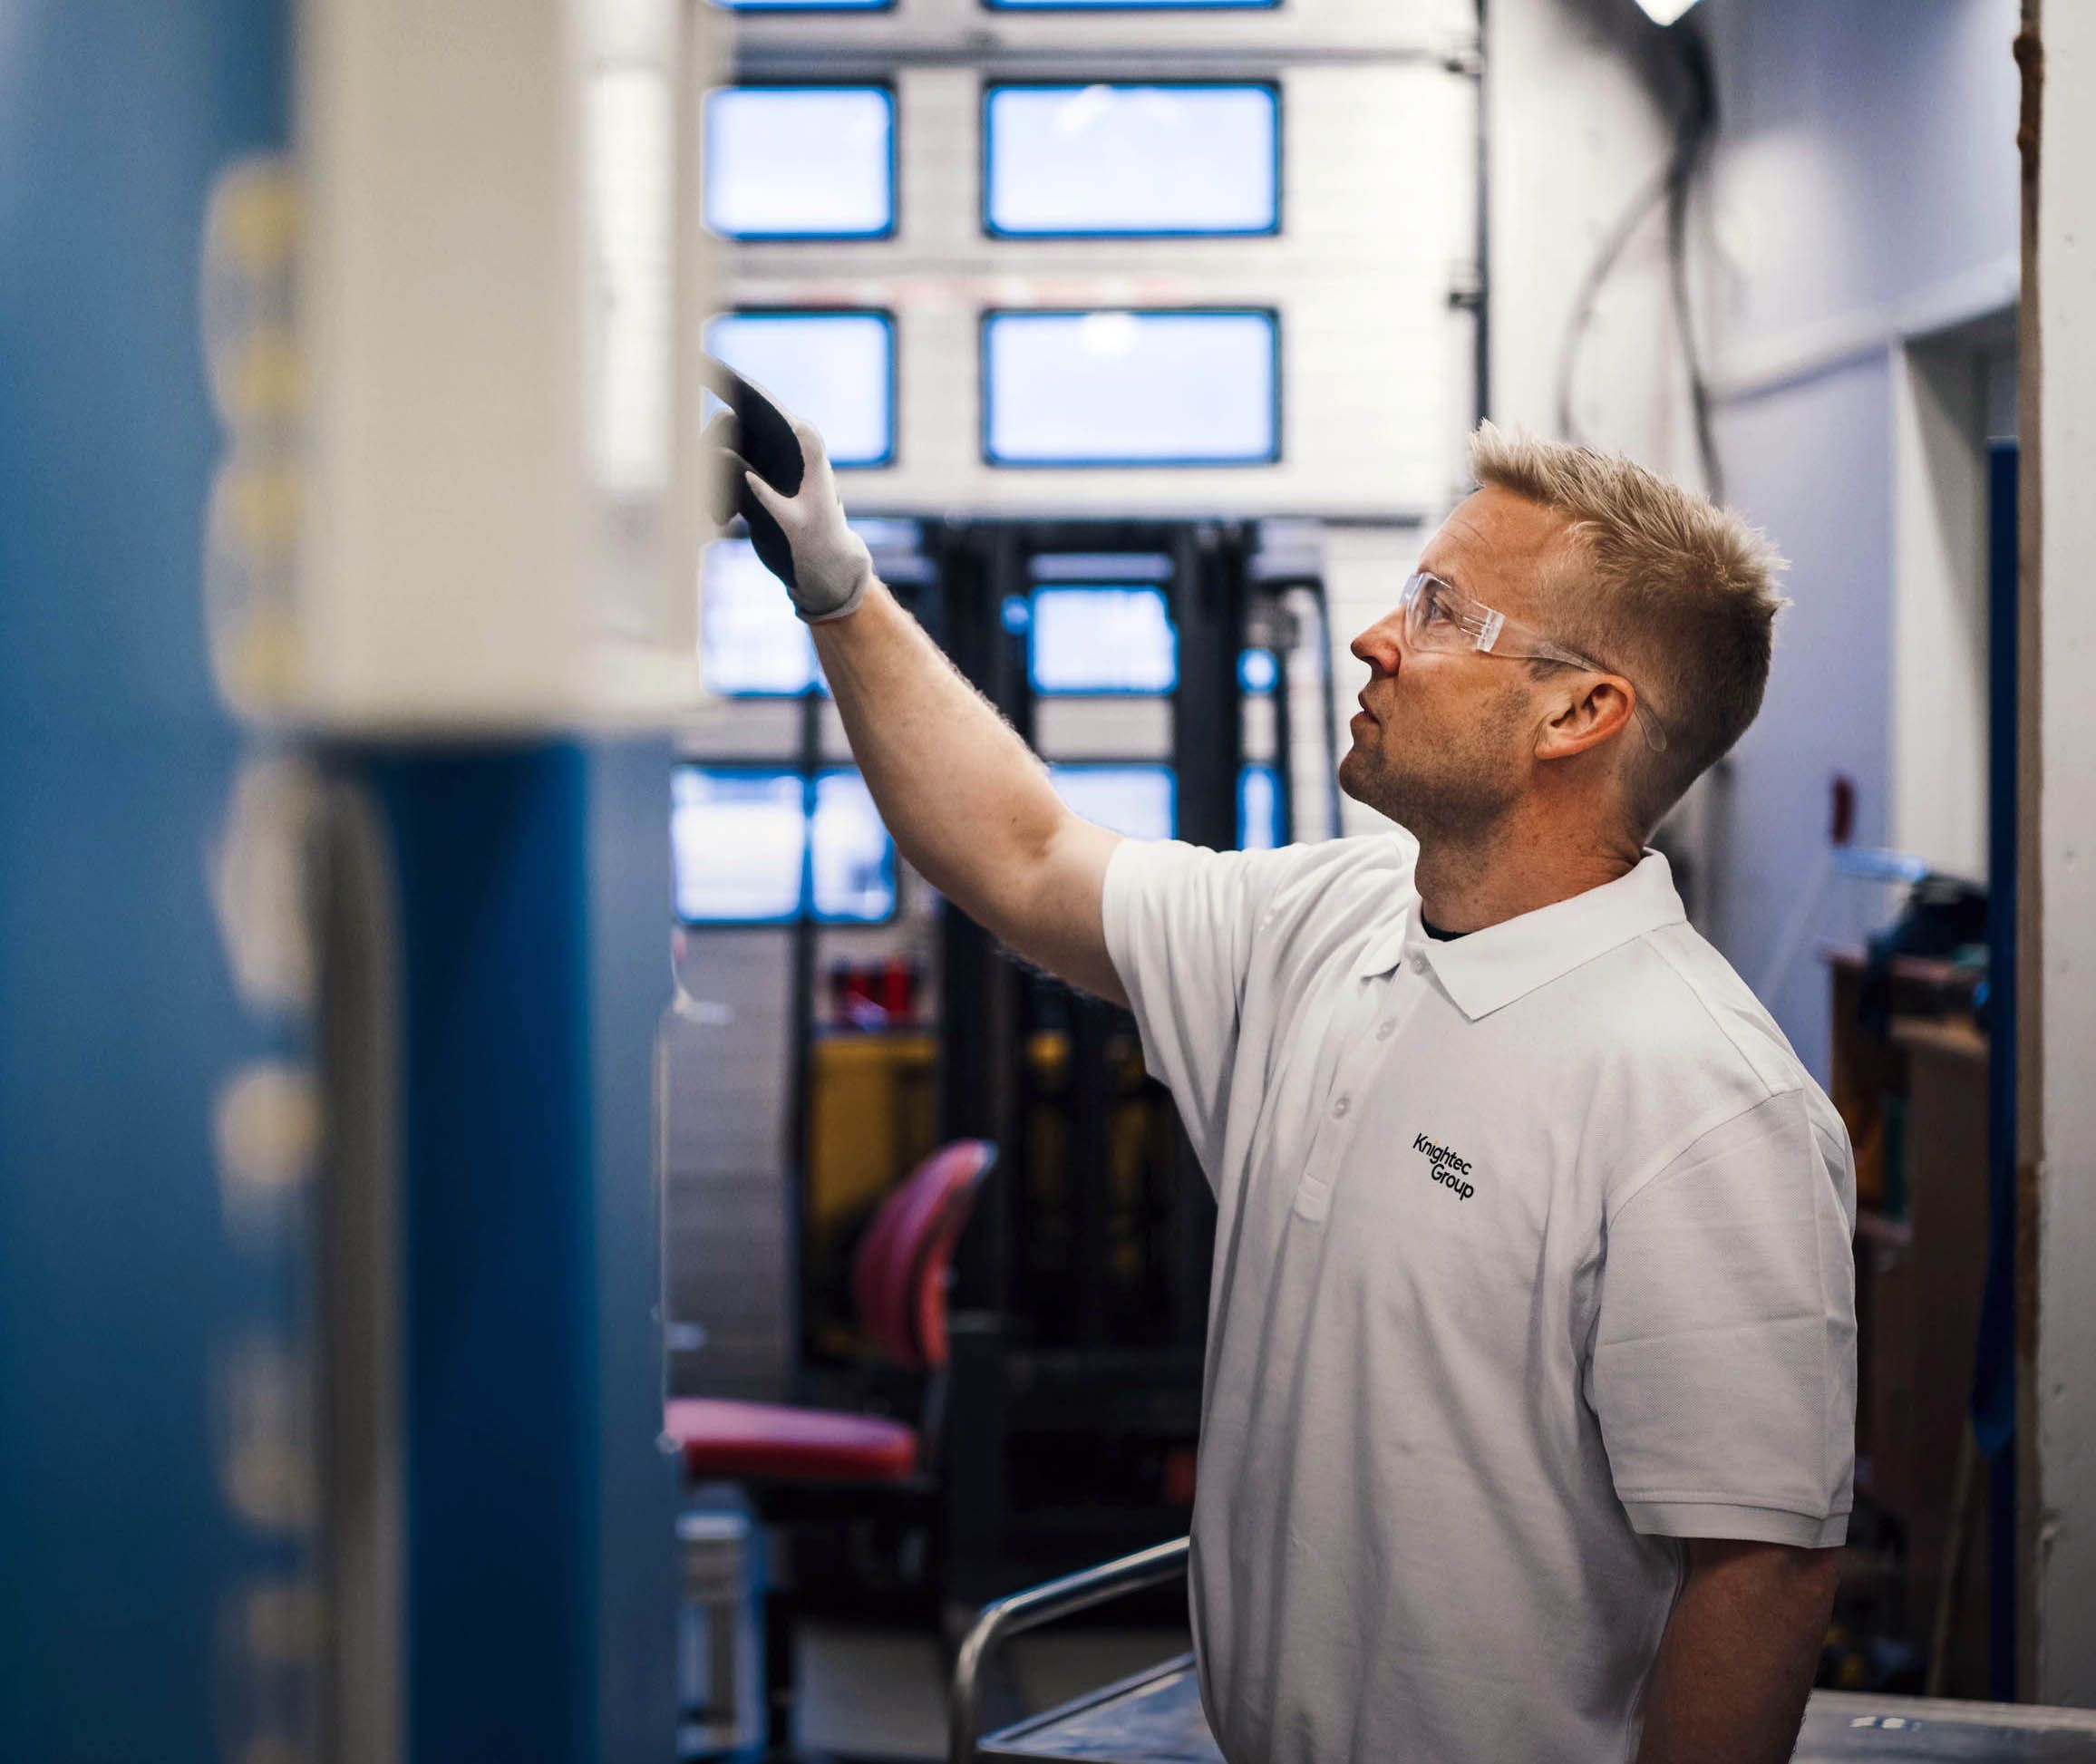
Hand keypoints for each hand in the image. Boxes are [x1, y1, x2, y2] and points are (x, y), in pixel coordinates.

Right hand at [699, 354, 873, 623]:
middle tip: (709, 495)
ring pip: (720, 449)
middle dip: (710, 453)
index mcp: (801, 443)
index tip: (698, 364)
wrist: (824, 567)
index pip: (760, 403)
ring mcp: (767, 460)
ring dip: (710, 481)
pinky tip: (719, 522)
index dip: (729, 381)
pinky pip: (720, 472)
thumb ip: (764, 495)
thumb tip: (733, 466)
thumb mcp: (792, 524)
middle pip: (730, 425)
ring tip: (718, 520)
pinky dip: (712, 494)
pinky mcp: (755, 477)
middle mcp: (783, 444)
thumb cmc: (818, 545)